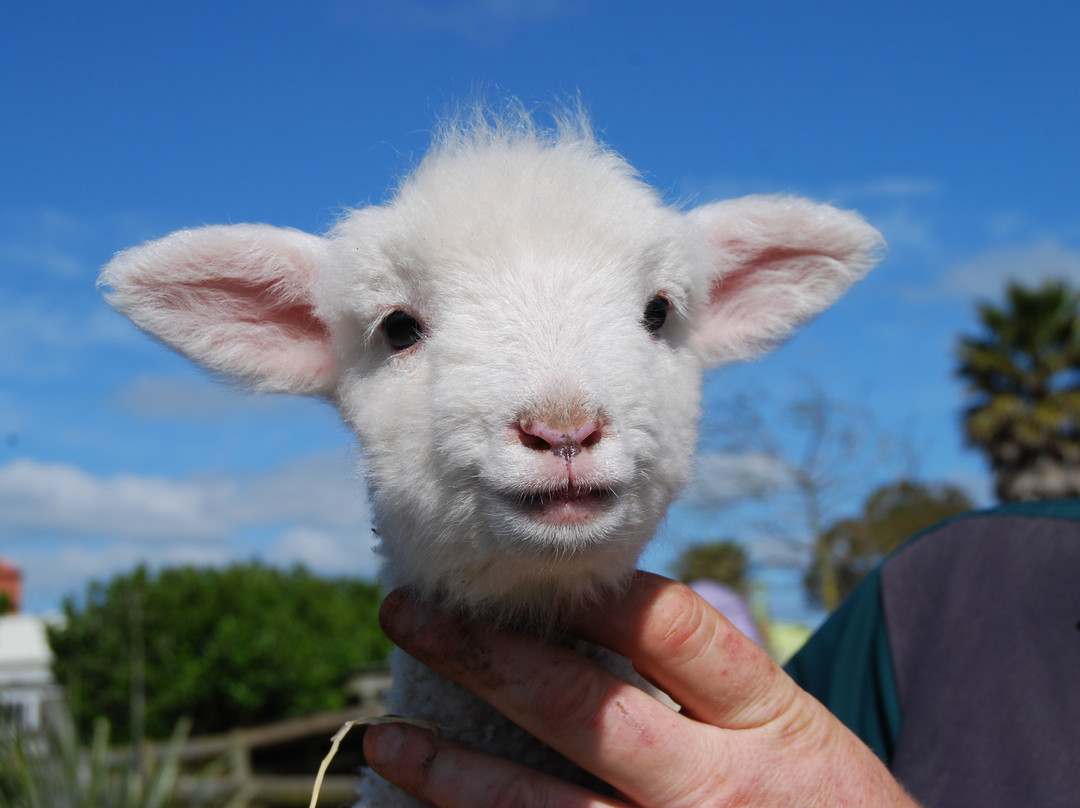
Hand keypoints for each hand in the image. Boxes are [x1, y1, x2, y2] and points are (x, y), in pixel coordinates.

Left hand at [363, 572, 918, 806]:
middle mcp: (717, 786)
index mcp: (770, 721)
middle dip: (484, 654)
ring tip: (386, 738)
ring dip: (453, 772)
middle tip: (410, 611)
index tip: (525, 563)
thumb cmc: (827, 805)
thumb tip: (625, 604)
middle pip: (582, 707)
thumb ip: (721, 679)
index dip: (593, 588)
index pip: (672, 630)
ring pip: (543, 807)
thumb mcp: (802, 730)